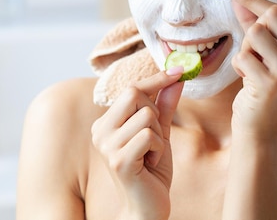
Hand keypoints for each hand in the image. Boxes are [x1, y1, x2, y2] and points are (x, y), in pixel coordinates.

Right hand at [91, 68, 183, 219]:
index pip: (130, 88)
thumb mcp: (159, 134)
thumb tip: (176, 79)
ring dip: (159, 136)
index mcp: (105, 123)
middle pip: (134, 94)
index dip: (155, 79)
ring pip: (146, 116)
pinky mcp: (118, 159)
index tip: (177, 70)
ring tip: (151, 155)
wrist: (146, 208)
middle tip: (155, 139)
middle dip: (155, 113)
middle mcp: (100, 131)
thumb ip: (164, 106)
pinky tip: (150, 165)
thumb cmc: (151, 172)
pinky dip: (159, 150)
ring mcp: (106, 145)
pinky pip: (150, 136)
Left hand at [227, 0, 276, 140]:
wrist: (262, 129)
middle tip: (250, 47)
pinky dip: (238, 66)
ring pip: (255, 35)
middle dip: (251, 26)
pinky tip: (247, 80)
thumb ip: (253, 24)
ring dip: (244, 49)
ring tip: (251, 68)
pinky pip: (242, 57)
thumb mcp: (263, 54)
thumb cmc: (260, 88)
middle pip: (271, 16)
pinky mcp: (271, 83)